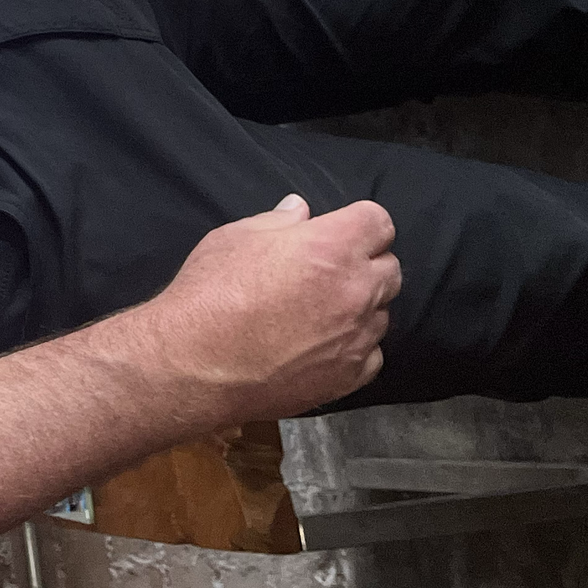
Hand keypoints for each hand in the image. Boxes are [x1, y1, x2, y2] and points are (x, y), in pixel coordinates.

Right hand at [142, 195, 400, 419]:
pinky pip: (371, 353)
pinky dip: (353, 346)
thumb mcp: (234, 238)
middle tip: (325, 272)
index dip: (359, 224)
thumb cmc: (210, 293)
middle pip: (390, 267)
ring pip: (382, 312)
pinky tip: (320, 346)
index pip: (379, 222)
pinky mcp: (351, 376)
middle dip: (364, 264)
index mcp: (331, 247)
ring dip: (359, 307)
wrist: (197, 365)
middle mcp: (356, 290)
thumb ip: (277, 222)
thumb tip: (300, 211)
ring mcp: (357, 337)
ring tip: (318, 313)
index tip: (340, 231)